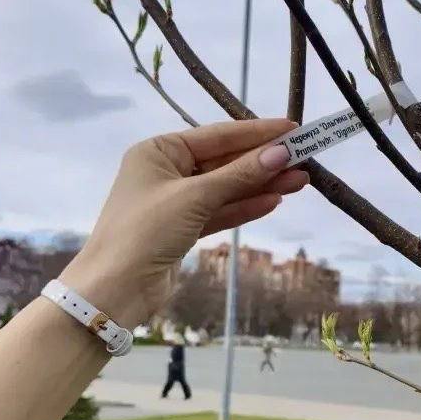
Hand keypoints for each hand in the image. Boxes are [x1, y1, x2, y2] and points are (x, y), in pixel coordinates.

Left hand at [60, 119, 306, 325]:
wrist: (115, 289)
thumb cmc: (146, 231)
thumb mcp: (195, 197)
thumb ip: (239, 175)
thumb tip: (281, 153)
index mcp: (158, 151)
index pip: (217, 136)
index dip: (257, 133)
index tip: (293, 130)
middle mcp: (166, 171)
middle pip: (224, 162)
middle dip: (263, 162)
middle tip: (305, 158)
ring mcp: (176, 202)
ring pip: (226, 188)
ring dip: (261, 185)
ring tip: (300, 180)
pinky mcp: (184, 230)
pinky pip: (221, 211)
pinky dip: (245, 207)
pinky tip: (274, 200)